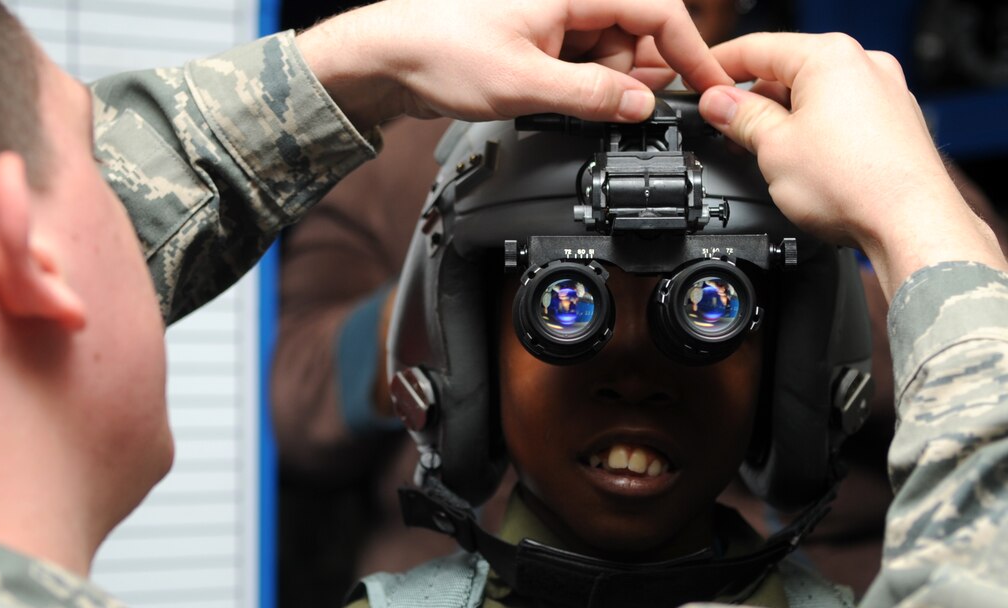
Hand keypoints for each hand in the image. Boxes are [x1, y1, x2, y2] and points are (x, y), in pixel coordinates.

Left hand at [296, 0, 731, 129]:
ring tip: (550, 95)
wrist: (388, 56)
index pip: (659, 10)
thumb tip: (643, 105)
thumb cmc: (441, 52)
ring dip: (599, 85)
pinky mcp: (540, 36)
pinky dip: (580, 84)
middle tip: (597, 105)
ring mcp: (554, 15)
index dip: (692, 50)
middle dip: (628, 76)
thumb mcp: (526, 83)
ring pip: (610, 53)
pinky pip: (581, 61)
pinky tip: (551, 96)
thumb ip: (593, 96)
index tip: (711, 84)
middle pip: (636, 34)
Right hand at [697, 32, 1005, 298]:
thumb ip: (740, 118)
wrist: (910, 223)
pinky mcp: (894, 124)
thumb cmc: (854, 183)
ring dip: (781, 120)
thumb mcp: (773, 147)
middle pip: (786, 72)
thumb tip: (717, 103)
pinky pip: (840, 117)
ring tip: (761, 156)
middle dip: (751, 101)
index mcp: (831, 56)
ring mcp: (884, 93)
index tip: (696, 83)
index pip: (757, 48)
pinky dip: (812, 133)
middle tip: (723, 131)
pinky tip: (800, 165)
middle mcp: (864, 65)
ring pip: (814, 97)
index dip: (718, 67)